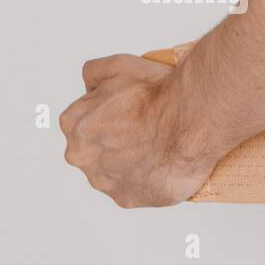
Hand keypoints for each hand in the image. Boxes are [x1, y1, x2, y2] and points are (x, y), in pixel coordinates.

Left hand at [61, 54, 214, 207]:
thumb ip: (93, 72)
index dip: (109, 114)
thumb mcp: (119, 65)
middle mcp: (82, 157)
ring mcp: (104, 181)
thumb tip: (89, 86)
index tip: (129, 112)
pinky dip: (145, 180)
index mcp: (74, 125)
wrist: (190, 121)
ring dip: (129, 163)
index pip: (85, 121)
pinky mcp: (126, 198)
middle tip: (144, 129)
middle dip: (114, 141)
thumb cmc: (157, 95)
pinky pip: (133, 190)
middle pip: (95, 149)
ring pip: (113, 172)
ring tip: (156, 148)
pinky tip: (160, 165)